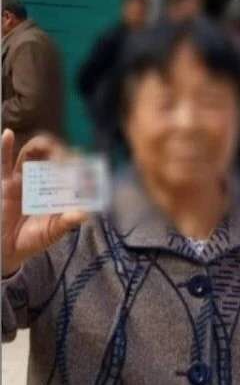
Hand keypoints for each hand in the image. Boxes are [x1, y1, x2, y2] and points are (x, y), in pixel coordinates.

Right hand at [2, 130, 87, 275]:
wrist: (8, 250)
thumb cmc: (33, 239)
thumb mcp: (53, 231)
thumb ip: (68, 222)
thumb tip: (86, 213)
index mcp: (57, 189)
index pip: (69, 170)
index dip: (78, 165)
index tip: (86, 167)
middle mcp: (42, 180)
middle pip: (52, 156)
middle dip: (63, 153)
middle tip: (69, 160)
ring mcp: (22, 179)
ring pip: (31, 154)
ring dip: (43, 147)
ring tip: (53, 149)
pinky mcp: (5, 183)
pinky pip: (3, 162)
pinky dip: (4, 147)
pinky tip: (7, 134)